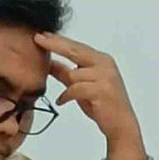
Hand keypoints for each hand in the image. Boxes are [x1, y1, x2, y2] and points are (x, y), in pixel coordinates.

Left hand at [35, 32, 142, 152]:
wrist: (121, 124)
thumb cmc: (102, 105)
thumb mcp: (81, 86)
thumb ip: (66, 74)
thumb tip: (49, 64)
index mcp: (101, 60)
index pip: (76, 47)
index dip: (58, 41)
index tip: (41, 35)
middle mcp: (105, 64)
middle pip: (74, 50)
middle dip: (55, 44)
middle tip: (38, 38)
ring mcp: (105, 76)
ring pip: (73, 74)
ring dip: (66, 87)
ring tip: (64, 97)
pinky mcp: (101, 90)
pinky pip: (75, 89)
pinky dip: (66, 96)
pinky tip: (61, 101)